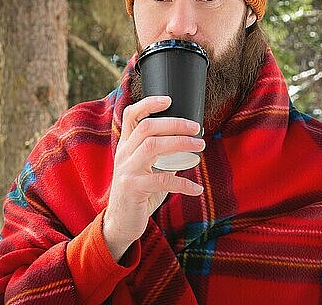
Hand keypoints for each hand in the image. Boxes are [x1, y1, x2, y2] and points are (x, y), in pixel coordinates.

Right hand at [103, 95, 204, 260]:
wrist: (121, 222)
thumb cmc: (139, 192)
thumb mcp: (146, 169)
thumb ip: (160, 154)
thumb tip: (188, 140)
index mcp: (126, 146)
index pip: (132, 116)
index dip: (149, 104)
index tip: (169, 100)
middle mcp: (124, 154)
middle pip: (147, 127)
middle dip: (175, 124)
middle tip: (197, 128)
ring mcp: (127, 171)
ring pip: (152, 146)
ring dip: (180, 143)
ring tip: (199, 147)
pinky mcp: (133, 189)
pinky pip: (162, 181)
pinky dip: (183, 183)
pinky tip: (197, 189)